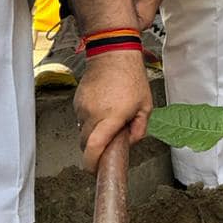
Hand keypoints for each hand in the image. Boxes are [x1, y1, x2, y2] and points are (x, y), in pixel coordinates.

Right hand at [74, 52, 151, 172]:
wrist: (113, 53)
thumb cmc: (131, 77)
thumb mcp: (146, 105)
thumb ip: (139, 129)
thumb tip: (129, 143)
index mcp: (111, 117)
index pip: (94, 147)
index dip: (92, 163)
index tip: (94, 169)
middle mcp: (93, 113)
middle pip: (86, 144)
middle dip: (95, 149)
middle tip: (110, 142)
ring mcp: (82, 107)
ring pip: (82, 131)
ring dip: (93, 132)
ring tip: (109, 118)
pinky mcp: (77, 100)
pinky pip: (81, 118)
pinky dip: (90, 120)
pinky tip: (102, 108)